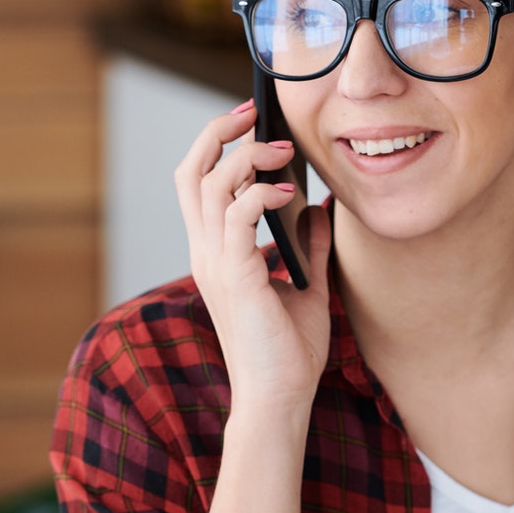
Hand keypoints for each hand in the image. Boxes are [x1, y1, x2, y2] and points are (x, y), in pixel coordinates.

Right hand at [174, 102, 331, 411]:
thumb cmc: (289, 351)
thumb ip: (310, 246)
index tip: (252, 122)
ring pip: (211, 185)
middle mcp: (207, 252)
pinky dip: (259, 194)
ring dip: (247, 158)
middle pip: (191, 172)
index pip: (199, 182)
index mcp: (217, 252)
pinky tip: (287, 194)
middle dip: (217, 133)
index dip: (217, 144)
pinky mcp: (234, 277)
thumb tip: (322, 207)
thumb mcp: (307, 285)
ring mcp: (215, 264)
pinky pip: (237, 216)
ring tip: (284, 153)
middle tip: (254, 114)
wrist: (281, 398)